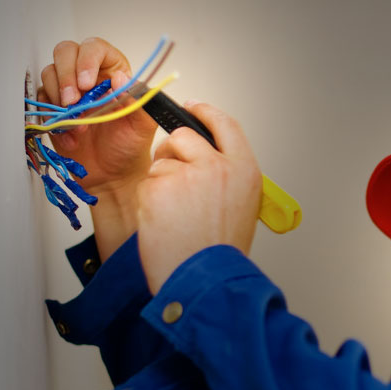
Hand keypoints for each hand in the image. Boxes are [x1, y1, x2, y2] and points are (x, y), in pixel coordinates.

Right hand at [38, 37, 157, 259]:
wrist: (112, 177)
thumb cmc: (130, 149)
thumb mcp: (142, 126)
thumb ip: (137, 100)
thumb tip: (121, 78)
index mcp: (114, 74)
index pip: (96, 48)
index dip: (88, 59)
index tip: (87, 83)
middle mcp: (90, 79)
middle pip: (66, 52)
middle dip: (65, 75)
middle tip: (74, 102)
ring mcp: (70, 93)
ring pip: (49, 73)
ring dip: (59, 98)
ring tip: (78, 125)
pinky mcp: (54, 111)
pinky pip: (42, 102)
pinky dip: (52, 118)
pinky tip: (69, 137)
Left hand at [137, 102, 262, 293]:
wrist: (205, 280)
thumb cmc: (220, 252)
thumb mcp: (241, 206)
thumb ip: (226, 175)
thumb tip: (204, 154)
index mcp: (244, 169)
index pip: (225, 124)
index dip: (206, 113)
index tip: (193, 108)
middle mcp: (218, 166)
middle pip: (184, 138)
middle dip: (173, 153)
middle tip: (174, 182)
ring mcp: (187, 175)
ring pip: (161, 163)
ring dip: (161, 185)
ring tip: (175, 217)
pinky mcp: (158, 187)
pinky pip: (146, 183)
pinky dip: (149, 202)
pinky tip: (163, 224)